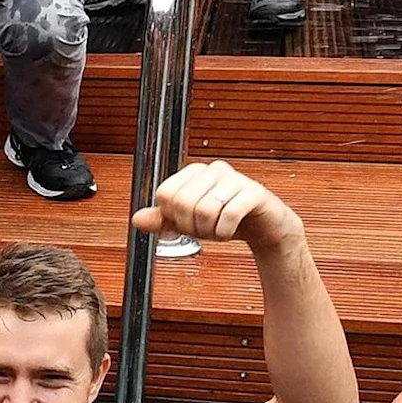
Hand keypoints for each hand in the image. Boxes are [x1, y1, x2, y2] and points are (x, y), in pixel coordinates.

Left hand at [138, 159, 300, 253]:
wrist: (264, 226)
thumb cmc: (226, 219)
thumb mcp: (189, 223)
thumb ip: (163, 220)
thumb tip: (137, 219)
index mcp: (195, 173)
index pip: (166, 195)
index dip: (172, 217)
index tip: (186, 223)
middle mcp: (213, 170)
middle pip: (183, 203)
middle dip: (192, 227)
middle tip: (205, 229)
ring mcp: (234, 179)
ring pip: (205, 210)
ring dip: (210, 231)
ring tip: (218, 229)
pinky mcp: (253, 192)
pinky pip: (228, 215)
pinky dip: (225, 232)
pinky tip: (230, 230)